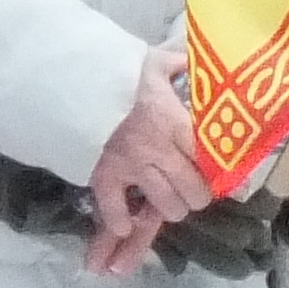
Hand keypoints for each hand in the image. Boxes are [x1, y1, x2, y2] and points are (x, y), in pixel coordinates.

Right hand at [85, 40, 208, 278]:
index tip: (217, 170)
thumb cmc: (116, 71)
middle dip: (197, 195)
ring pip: (165, 205)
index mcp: (174, 122)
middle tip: (194, 190)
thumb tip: (197, 64)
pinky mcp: (103, 176)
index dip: (217, 169)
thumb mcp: (153, 61)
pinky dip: (122, 222)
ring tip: (170, 202)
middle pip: (193, 191)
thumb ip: (180, 66)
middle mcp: (158, 150)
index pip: (208, 159)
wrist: (71, 80)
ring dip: (171, 208)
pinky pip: (115, 210)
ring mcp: (130, 167)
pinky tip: (128, 226)